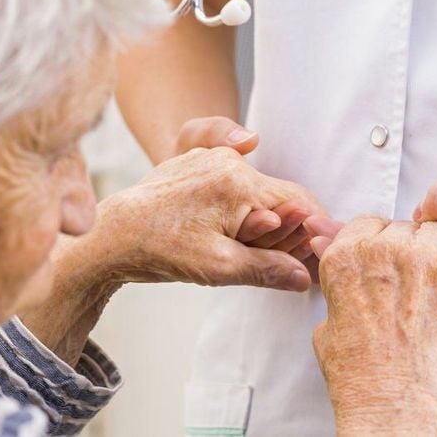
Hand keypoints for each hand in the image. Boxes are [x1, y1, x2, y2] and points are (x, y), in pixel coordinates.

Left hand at [175, 116, 322, 275]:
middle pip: (279, 196)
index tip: (324, 252)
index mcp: (238, 182)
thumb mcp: (218, 267)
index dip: (314, 230)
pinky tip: (232, 234)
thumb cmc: (160, 249)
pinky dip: (243, 209)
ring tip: (249, 252)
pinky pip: (235, 185)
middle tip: (289, 262)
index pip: (298, 202)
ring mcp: (211, 159)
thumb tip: (305, 276)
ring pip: (257, 191)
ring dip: (264, 220)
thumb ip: (267, 269)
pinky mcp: (198, 164)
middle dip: (288, 229)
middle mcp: (227, 161)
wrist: (111, 235)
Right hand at [311, 216, 436, 436]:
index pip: (367, 224)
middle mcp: (381, 248)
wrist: (396, 398)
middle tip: (412, 284)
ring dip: (436, 248)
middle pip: (400, 227)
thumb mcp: (327, 321)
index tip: (387, 263)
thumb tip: (335, 261)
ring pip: (434, 228)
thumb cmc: (360, 371)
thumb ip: (336, 285)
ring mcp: (423, 254)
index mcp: (345, 256)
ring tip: (436, 284)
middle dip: (405, 249)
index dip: (378, 244)